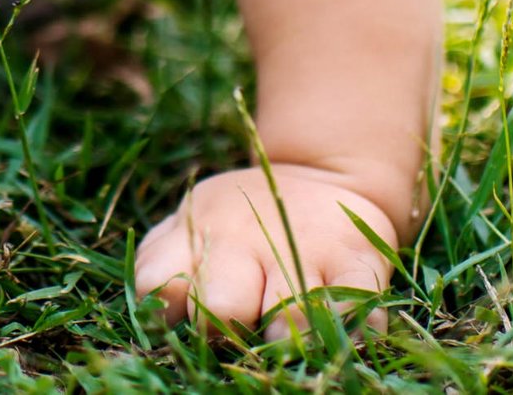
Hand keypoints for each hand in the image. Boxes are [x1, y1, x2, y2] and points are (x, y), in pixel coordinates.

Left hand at [135, 164, 397, 341]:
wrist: (321, 174)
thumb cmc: (241, 224)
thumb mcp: (192, 227)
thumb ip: (162, 267)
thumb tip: (154, 316)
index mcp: (199, 237)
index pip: (159, 282)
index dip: (167, 308)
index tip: (183, 315)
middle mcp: (248, 243)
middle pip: (223, 307)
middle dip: (227, 330)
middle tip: (238, 331)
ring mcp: (306, 251)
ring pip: (292, 317)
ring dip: (287, 338)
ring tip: (284, 336)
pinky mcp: (358, 261)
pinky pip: (355, 311)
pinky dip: (348, 332)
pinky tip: (335, 332)